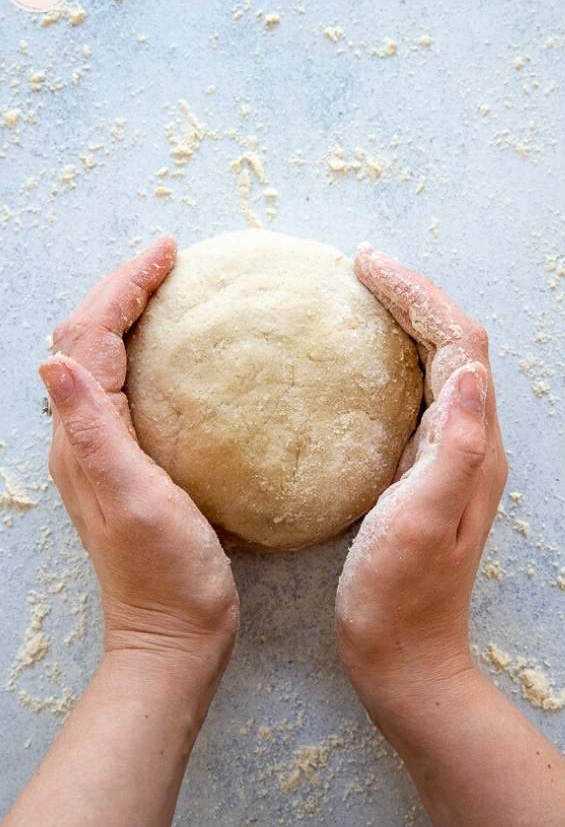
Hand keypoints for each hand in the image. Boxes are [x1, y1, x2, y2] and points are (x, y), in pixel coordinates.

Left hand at [39, 237, 238, 670]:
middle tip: (169, 259)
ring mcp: (109, 454)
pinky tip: (186, 361)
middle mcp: (87, 439)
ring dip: (132, 318)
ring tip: (171, 292)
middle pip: (90, 341)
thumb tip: (54, 361)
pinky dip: (151, 357)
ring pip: (108, 364)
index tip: (167, 253)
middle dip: (123, 290)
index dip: (123, 287)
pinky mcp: (136, 468)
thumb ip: (94, 432)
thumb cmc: (164, 573)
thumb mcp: (132, 499)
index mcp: (85, 438)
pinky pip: (134, 392)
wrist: (174, 634)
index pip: (90, 337)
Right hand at [335, 245, 507, 710]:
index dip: (420, 296)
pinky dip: (396, 362)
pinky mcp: (427, 475)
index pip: (460, 345)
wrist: (405, 657)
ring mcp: (452, 459)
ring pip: (441, 367)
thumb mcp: (424, 520)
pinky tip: (360, 363)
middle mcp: (473, 444)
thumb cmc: (403, 596)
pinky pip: (419, 397)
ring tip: (366, 294)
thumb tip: (472, 372)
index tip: (368, 265)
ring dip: (410, 322)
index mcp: (475, 447)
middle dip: (416, 296)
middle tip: (362, 266)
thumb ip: (456, 448)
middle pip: (455, 346)